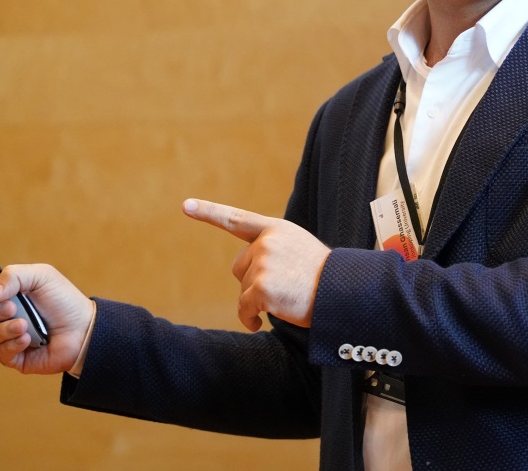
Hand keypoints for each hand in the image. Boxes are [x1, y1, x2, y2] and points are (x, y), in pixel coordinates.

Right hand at [0, 263, 94, 374]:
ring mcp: (8, 336)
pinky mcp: (16, 357)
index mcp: (8, 292)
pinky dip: (12, 345)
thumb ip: (13, 276)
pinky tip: (28, 340)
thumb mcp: (42, 276)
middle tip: (14, 308)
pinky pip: (1, 354)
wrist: (84, 330)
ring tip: (26, 326)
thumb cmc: (64, 300)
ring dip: (6, 329)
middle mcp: (5, 314)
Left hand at [183, 198, 330, 330]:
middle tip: (283, 286)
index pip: (237, 218)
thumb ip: (273, 247)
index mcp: (277, 229)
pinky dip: (250, 318)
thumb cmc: (324, 276)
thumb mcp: (299, 248)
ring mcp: (263, 264)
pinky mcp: (260, 288)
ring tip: (286, 297)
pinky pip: (243, 308)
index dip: (209, 212)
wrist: (341, 293)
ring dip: (257, 299)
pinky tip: (262, 322)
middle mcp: (266, 242)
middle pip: (240, 267)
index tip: (186, 205)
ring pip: (242, 288)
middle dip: (254, 280)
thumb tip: (244, 269)